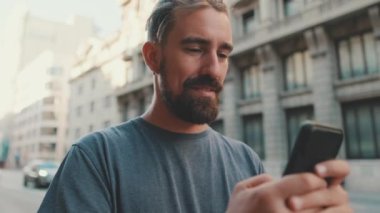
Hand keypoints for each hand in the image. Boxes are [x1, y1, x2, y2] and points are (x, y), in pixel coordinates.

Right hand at [226, 160, 351, 212]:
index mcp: (267, 196)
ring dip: (321, 210)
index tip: (318, 180)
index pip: (305, 181)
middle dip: (322, 196)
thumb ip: (262, 180)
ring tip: (317, 207)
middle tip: (323, 194)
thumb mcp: (241, 190)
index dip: (316, 179)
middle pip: (316, 201)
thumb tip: (280, 180)